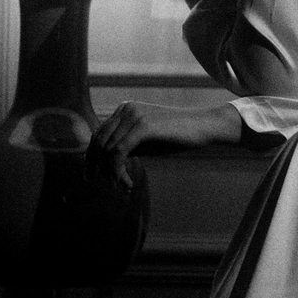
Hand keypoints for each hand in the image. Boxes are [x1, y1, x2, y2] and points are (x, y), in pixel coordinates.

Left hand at [87, 101, 242, 188]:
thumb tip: (107, 163)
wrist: (204, 126)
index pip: (99, 134)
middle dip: (98, 167)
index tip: (93, 176)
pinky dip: (119, 172)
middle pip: (98, 141)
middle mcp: (125, 109)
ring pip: (107, 149)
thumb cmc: (179, 137)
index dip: (92, 157)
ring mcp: (133, 115)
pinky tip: (129, 184)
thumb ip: (128, 146)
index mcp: (125, 109)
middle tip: (108, 187)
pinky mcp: (142, 126)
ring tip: (123, 188)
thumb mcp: (148, 141)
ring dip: (112, 174)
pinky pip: (119, 153)